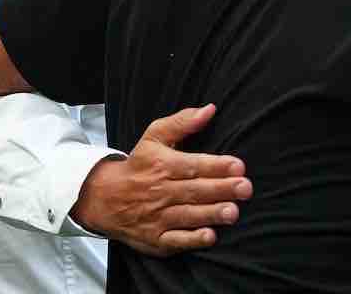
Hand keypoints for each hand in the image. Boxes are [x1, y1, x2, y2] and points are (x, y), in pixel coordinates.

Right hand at [71, 104, 251, 255]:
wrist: (105, 198)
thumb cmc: (138, 165)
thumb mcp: (154, 137)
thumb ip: (182, 122)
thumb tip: (210, 109)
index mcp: (162, 165)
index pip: (193, 165)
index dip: (216, 166)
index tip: (238, 166)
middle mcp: (160, 191)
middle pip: (194, 190)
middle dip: (221, 189)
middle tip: (245, 188)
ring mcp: (158, 217)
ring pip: (188, 215)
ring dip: (211, 214)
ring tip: (233, 212)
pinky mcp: (156, 239)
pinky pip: (175, 240)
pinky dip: (192, 239)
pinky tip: (210, 236)